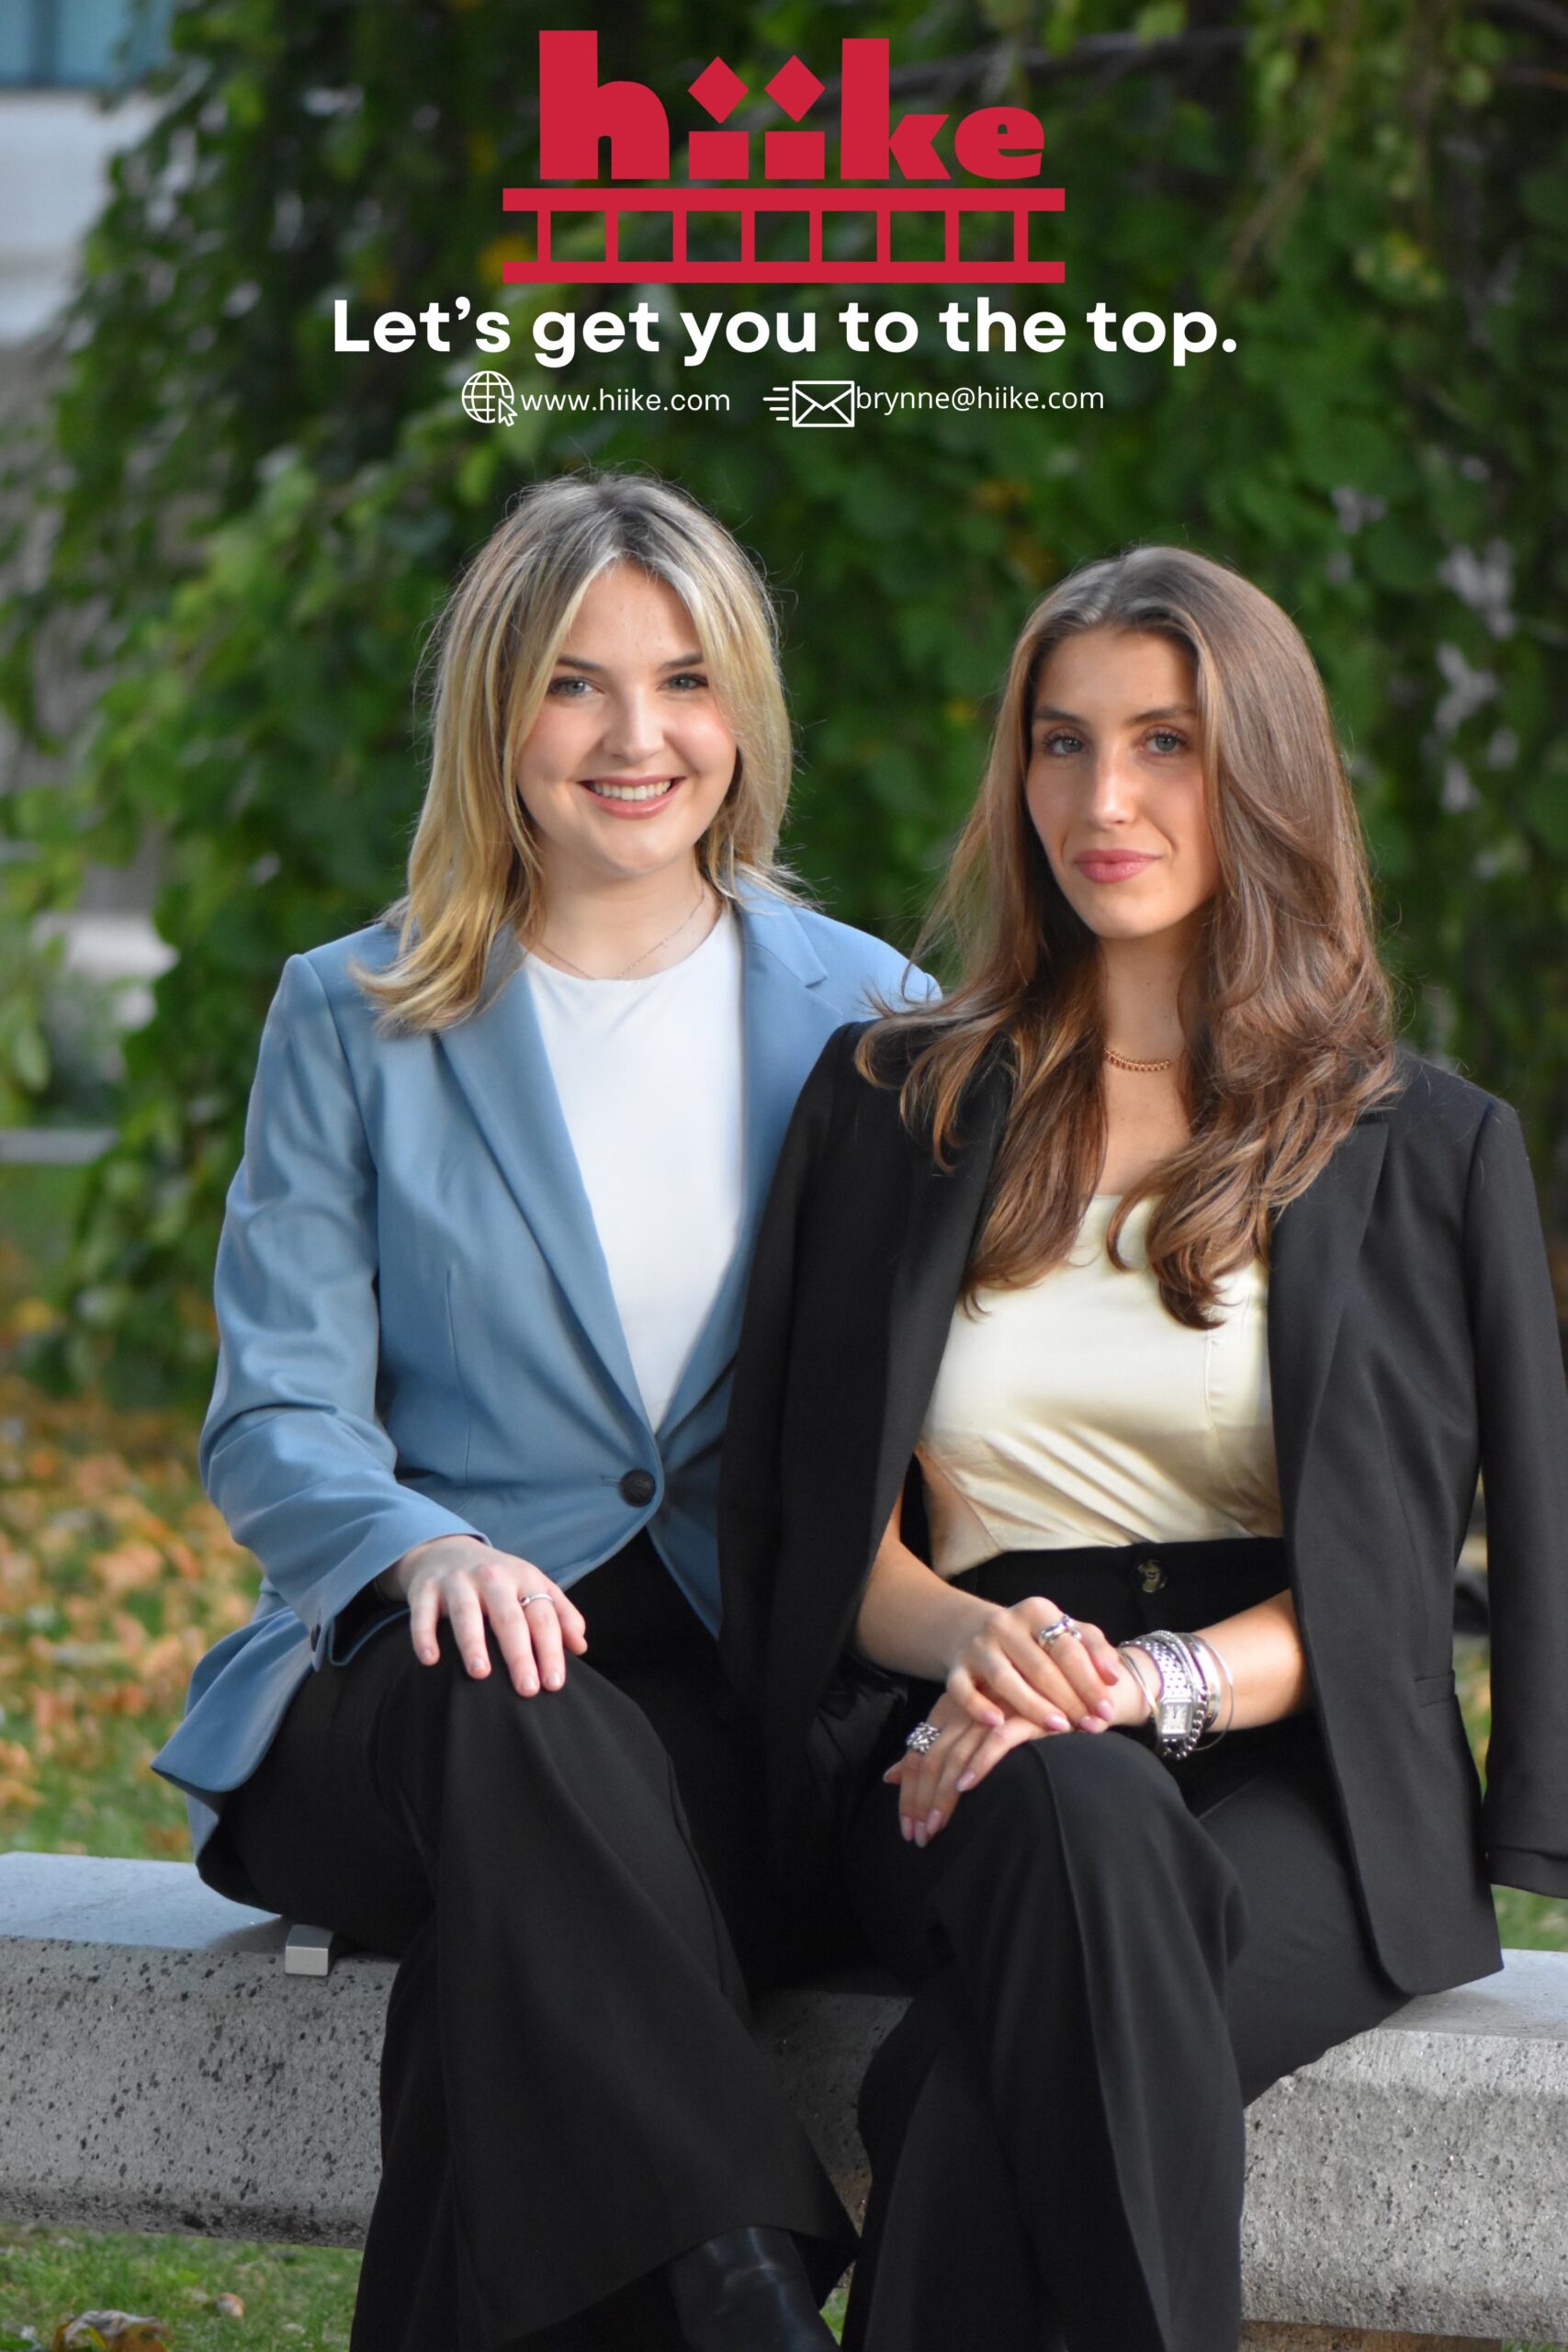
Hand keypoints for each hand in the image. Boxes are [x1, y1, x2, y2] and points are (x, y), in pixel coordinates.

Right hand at [388, 1535, 587, 1695]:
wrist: (446, 1550)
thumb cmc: (499, 1580)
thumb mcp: (533, 1585)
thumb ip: (561, 1614)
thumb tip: (581, 1646)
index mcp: (523, 1577)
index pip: (542, 1615)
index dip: (551, 1649)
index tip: (554, 1683)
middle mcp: (492, 1576)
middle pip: (508, 1617)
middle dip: (519, 1654)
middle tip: (527, 1689)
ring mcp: (457, 1581)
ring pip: (466, 1613)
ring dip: (473, 1643)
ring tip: (481, 1673)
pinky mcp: (424, 1589)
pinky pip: (423, 1614)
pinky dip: (425, 1636)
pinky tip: (431, 1660)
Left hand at [883, 1688, 1044, 1844]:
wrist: (1067, 1696)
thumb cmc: (1014, 1720)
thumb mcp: (965, 1730)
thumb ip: (931, 1751)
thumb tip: (889, 1777)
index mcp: (948, 1710)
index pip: (918, 1754)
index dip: (909, 1793)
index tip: (908, 1829)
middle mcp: (966, 1708)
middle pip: (932, 1758)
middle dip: (921, 1801)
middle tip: (919, 1836)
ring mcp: (994, 1711)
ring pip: (957, 1755)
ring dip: (943, 1794)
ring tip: (936, 1826)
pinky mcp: (1024, 1716)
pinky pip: (996, 1741)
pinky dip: (979, 1764)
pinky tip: (967, 1787)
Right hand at [946, 1595, 1122, 1735]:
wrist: (976, 1630)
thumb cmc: (1035, 1639)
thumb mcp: (1064, 1631)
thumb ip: (1092, 1647)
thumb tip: (1113, 1677)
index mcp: (1036, 1611)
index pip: (1067, 1648)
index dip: (1089, 1680)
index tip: (1106, 1709)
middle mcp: (1004, 1624)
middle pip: (1040, 1667)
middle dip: (1070, 1700)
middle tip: (1091, 1726)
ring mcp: (977, 1646)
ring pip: (1005, 1680)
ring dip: (1034, 1707)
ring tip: (1059, 1728)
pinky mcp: (956, 1667)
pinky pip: (963, 1690)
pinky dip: (979, 1707)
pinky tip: (999, 1723)